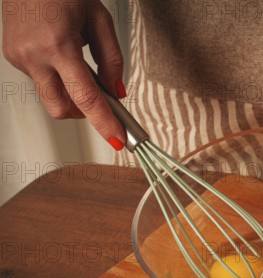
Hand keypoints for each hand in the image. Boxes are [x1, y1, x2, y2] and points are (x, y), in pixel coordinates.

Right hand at [2, 0, 125, 149]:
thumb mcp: (100, 19)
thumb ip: (112, 59)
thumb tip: (117, 91)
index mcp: (58, 45)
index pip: (86, 98)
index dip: (104, 122)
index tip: (117, 139)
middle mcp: (34, 55)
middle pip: (62, 109)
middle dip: (84, 113)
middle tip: (101, 103)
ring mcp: (18, 57)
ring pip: (50, 97)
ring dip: (70, 93)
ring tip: (79, 66)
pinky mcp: (12, 56)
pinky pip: (40, 80)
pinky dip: (56, 77)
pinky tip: (60, 54)